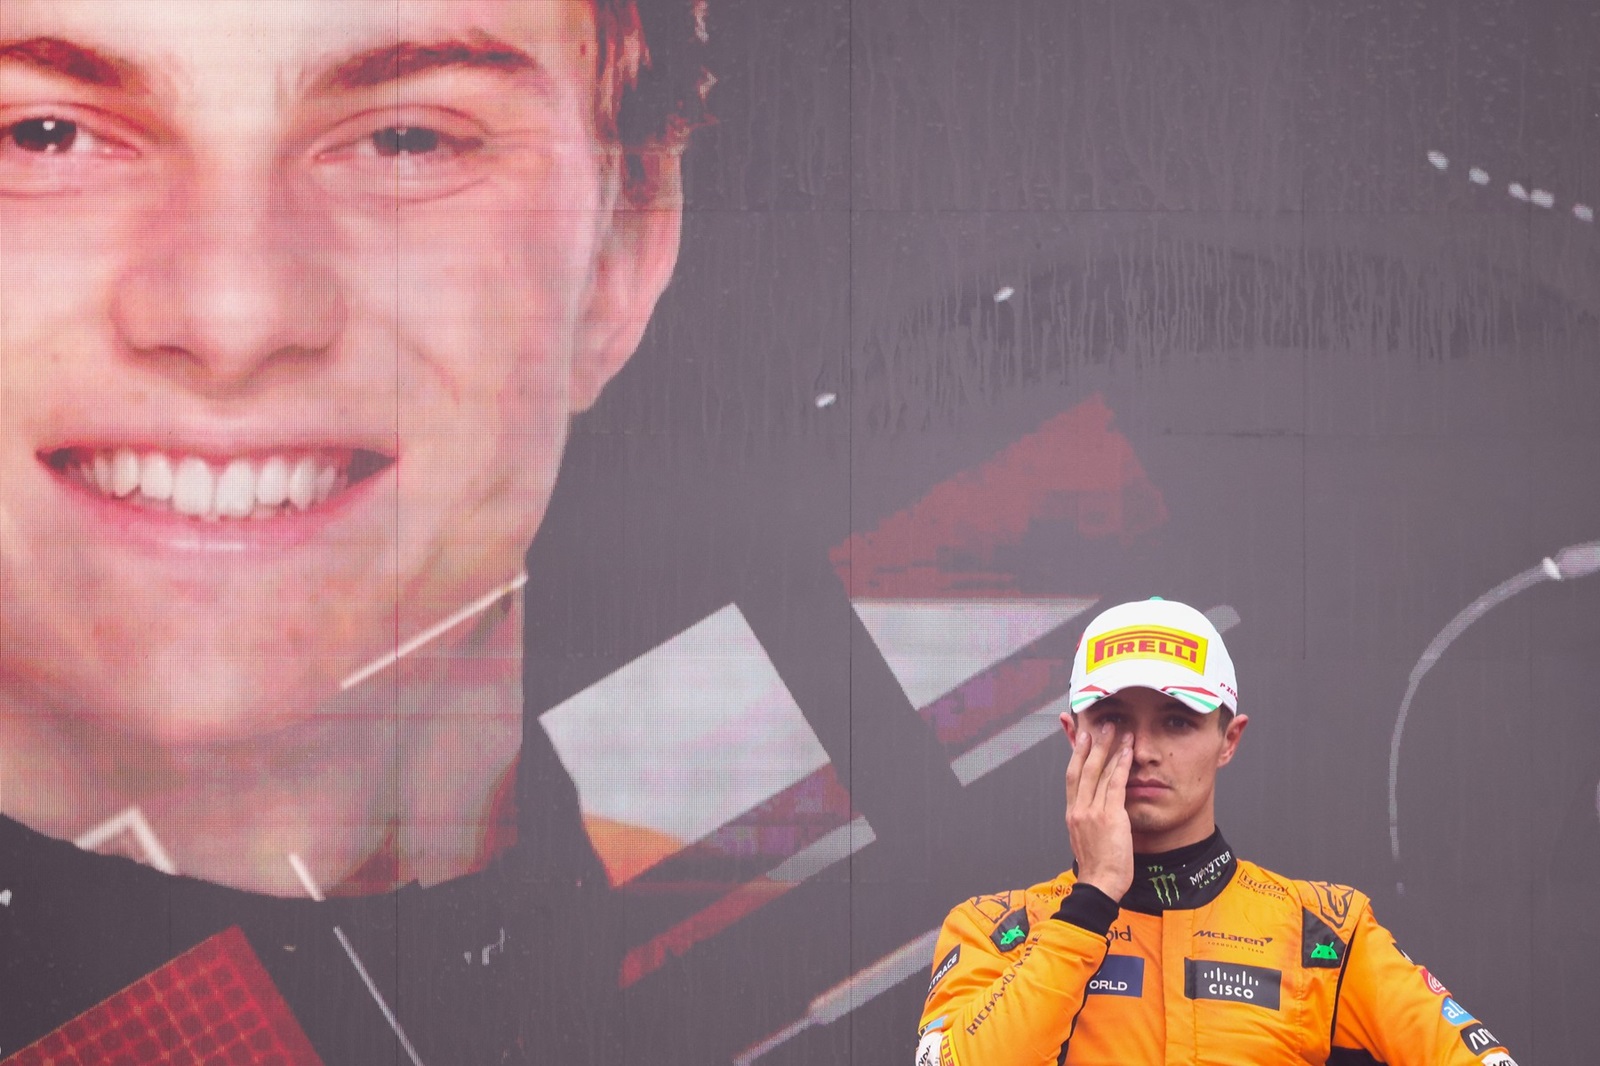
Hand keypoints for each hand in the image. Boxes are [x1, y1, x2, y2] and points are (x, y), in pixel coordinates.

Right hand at [1064, 720, 1133, 900]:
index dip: (1076, 754)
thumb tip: (1092, 810)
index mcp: (1072, 814)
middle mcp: (1078, 809)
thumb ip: (1087, 820)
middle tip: (1100, 725)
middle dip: (1091, 744)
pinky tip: (1127, 753)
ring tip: (1118, 731)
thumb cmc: (1097, 867)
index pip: (1072, 777)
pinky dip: (1121, 766)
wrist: (1099, 884)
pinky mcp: (1110, 817)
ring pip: (1099, 772)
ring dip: (1109, 749)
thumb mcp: (1085, 839)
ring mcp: (1092, 812)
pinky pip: (1115, 785)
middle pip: (1083, 768)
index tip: (1082, 737)